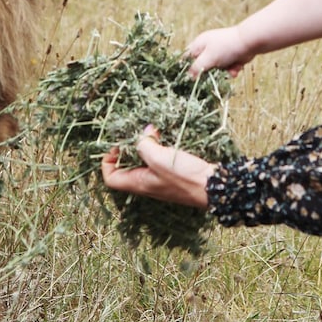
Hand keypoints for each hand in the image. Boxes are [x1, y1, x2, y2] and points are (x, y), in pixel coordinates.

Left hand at [100, 126, 215, 206]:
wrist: (213, 187)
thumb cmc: (184, 177)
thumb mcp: (159, 158)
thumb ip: (144, 145)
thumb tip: (143, 134)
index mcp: (138, 183)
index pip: (111, 178)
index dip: (108, 162)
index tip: (117, 146)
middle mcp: (146, 183)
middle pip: (126, 168)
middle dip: (128, 149)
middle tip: (136, 135)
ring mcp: (160, 179)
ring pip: (143, 162)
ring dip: (144, 146)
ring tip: (152, 133)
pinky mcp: (173, 174)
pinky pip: (158, 160)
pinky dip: (158, 148)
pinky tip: (165, 139)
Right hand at [186, 26, 249, 76]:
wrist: (249, 42)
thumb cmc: (226, 47)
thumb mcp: (208, 58)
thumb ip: (196, 68)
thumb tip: (189, 77)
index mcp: (199, 44)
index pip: (186, 57)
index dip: (186, 68)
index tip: (189, 79)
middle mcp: (207, 48)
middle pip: (201, 66)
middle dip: (209, 73)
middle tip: (212, 76)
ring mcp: (219, 53)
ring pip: (215, 70)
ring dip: (222, 73)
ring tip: (229, 69)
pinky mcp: (229, 58)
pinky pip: (226, 69)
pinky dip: (231, 70)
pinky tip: (236, 68)